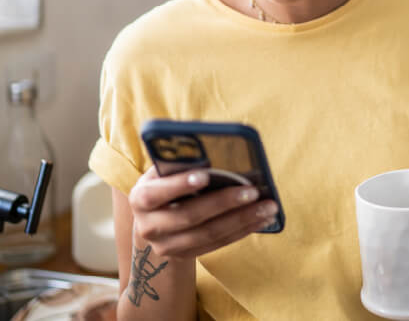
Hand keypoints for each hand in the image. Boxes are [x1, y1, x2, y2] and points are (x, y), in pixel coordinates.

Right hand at [128, 167, 278, 258]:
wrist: (154, 222)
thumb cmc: (165, 184)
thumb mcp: (164, 172)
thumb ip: (180, 163)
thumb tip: (213, 151)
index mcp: (141, 199)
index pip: (157, 193)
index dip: (179, 185)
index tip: (205, 175)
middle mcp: (149, 227)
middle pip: (190, 216)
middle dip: (224, 202)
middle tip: (253, 190)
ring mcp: (167, 246)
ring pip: (209, 233)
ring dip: (242, 219)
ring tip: (268, 206)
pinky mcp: (186, 256)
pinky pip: (219, 243)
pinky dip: (243, 230)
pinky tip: (262, 219)